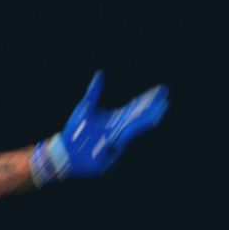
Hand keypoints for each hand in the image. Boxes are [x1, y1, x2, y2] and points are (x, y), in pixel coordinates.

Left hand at [32, 71, 168, 182]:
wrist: (64, 151)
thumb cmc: (75, 129)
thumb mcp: (84, 108)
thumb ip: (94, 92)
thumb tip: (100, 73)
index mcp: (115, 119)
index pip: (135, 107)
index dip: (148, 99)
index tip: (161, 90)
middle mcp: (118, 130)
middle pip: (138, 119)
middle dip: (151, 111)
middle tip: (164, 102)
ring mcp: (115, 143)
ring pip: (131, 132)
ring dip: (143, 125)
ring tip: (154, 117)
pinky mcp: (110, 156)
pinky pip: (116, 147)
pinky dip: (121, 139)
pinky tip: (127, 133)